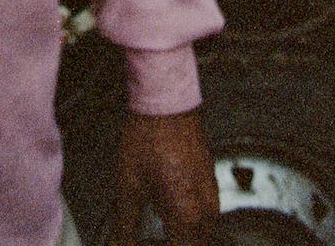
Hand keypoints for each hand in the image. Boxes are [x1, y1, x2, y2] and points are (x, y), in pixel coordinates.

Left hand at [110, 109, 219, 245]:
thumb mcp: (129, 185)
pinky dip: (189, 220)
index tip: (144, 245)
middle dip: (175, 243)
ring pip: (202, 233)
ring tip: (158, 226)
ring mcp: (212, 195)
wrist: (166, 102)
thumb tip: (123, 243)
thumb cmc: (150, 136)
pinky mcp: (211, 181)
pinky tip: (169, 208)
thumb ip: (127, 224)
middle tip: (151, 239)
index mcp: (187, 216)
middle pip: (195, 245)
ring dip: (183, 236)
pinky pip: (205, 215)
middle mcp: (206, 209)